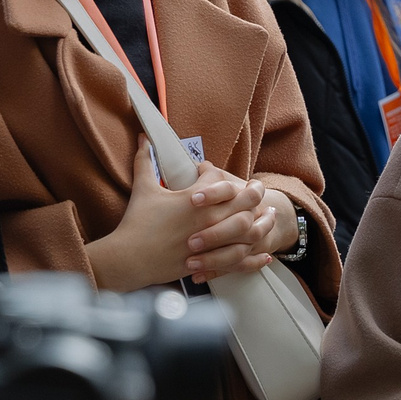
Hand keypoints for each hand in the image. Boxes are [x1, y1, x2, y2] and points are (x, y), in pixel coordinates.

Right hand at [88, 143, 276, 290]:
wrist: (130, 258)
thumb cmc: (137, 223)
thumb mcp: (143, 189)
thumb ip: (145, 161)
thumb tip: (143, 138)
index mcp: (195, 198)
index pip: (218, 179)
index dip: (215, 172)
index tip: (210, 171)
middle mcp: (210, 218)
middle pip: (244, 200)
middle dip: (254, 192)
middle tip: (258, 188)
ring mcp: (214, 241)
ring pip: (250, 229)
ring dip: (264, 221)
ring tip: (270, 215)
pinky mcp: (212, 261)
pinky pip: (242, 259)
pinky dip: (255, 257)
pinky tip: (265, 253)